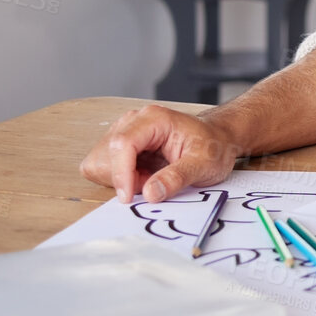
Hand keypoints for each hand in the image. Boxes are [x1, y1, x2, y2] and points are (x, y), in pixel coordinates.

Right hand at [79, 104, 239, 203]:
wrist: (216, 140)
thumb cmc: (212, 147)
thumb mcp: (204, 164)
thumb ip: (178, 177)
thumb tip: (151, 193)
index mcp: (153, 119)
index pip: (121, 143)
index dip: (121, 173)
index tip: (129, 197)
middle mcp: (133, 122)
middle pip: (104, 156)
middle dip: (124, 179)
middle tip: (152, 183)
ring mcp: (124, 132)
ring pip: (99, 163)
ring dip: (120, 180)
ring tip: (150, 178)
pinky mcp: (119, 147)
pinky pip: (103, 168)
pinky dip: (119, 180)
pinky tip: (143, 176)